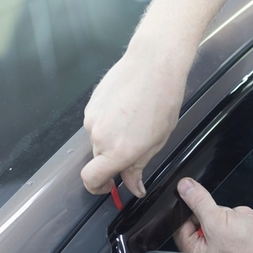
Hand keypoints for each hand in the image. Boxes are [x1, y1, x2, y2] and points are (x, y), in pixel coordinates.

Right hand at [81, 45, 186, 196]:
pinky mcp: (90, 105)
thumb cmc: (162, 101)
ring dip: (111, 138)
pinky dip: (108, 122)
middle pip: (98, 160)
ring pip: (98, 140)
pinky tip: (126, 110)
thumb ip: (138, 167)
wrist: (153, 64)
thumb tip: (133, 188)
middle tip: (135, 147)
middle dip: (113, 159)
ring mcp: (92, 120)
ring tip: (134, 122)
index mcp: (118, 152)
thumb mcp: (157, 142)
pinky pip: (96, 123)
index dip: (98, 188)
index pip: (91, 179)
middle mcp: (100, 137)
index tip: (108, 186)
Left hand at [173, 178, 252, 252]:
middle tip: (225, 219)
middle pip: (203, 216)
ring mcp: (227, 241)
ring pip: (222, 213)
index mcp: (196, 251)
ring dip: (233, 213)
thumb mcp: (216, 220)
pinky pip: (237, 215)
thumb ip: (198, 201)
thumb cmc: (249, 251)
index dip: (188, 209)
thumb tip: (184, 187)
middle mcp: (210, 248)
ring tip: (242, 226)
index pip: (181, 224)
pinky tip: (251, 227)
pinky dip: (245, 216)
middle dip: (217, 211)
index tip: (193, 197)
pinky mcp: (242, 234)